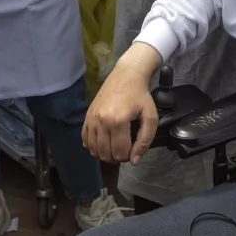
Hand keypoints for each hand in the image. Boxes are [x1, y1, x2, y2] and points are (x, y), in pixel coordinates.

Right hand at [83, 43, 163, 163]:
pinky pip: (85, 140)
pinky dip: (93, 146)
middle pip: (106, 154)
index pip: (120, 153)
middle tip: (125, 149)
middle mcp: (101, 121)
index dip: (128, 156)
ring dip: (105, 153)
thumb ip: (145, 140)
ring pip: (94, 149)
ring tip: (115, 146)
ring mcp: (92, 119)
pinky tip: (103, 142)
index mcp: (118, 121)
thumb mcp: (150, 117)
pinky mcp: (87, 116)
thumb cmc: (140, 95)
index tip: (133, 149)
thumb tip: (134, 160)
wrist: (126, 75)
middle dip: (117, 157)